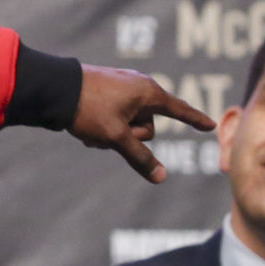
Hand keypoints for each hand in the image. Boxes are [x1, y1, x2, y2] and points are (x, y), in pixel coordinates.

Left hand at [68, 65, 215, 181]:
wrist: (53, 89)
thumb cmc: (88, 108)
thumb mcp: (115, 136)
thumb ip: (139, 157)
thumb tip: (161, 177)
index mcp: (148, 92)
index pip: (179, 110)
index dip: (195, 120)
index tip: (211, 125)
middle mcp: (139, 87)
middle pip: (148, 127)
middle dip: (129, 138)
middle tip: (107, 133)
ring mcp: (122, 90)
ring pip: (128, 125)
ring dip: (113, 135)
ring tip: (92, 130)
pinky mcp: (107, 94)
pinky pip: (114, 118)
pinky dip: (104, 128)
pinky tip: (85, 127)